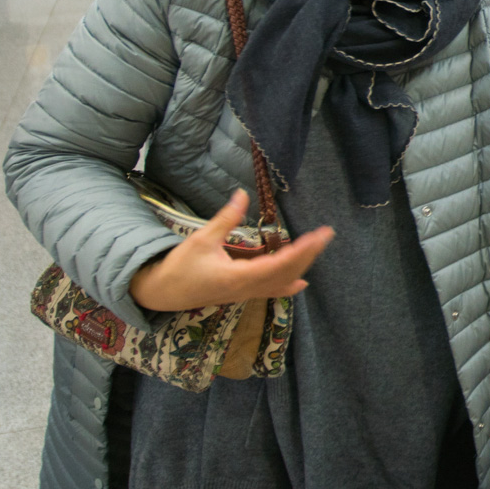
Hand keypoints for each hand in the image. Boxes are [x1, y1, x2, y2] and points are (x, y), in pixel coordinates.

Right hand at [128, 189, 332, 311]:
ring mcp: (246, 294)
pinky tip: (302, 283)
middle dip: (308, 254)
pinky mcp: (242, 294)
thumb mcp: (201, 239)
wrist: (163, 293)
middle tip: (326, 235)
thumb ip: (226, 219)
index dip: (300, 251)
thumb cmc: (180, 266)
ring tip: (318, 247)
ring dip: (301, 265)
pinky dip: (288, 286)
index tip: (317, 237)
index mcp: (238, 277)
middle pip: (286, 273)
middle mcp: (247, 289)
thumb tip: (242, 193)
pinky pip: (270, 292)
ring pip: (281, 282)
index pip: (278, 264)